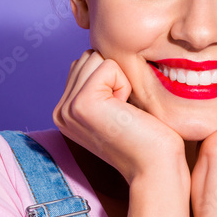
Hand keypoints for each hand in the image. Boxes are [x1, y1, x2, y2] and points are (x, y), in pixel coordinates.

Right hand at [53, 49, 185, 183]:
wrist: (156, 166)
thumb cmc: (148, 135)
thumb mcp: (116, 105)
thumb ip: (100, 82)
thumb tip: (99, 51)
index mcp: (65, 111)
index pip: (85, 63)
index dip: (113, 79)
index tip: (120, 111)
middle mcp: (60, 111)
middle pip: (88, 57)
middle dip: (115, 76)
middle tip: (124, 111)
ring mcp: (67, 108)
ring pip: (96, 57)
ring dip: (120, 79)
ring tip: (125, 111)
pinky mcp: (81, 104)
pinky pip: (108, 66)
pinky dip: (124, 84)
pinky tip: (126, 111)